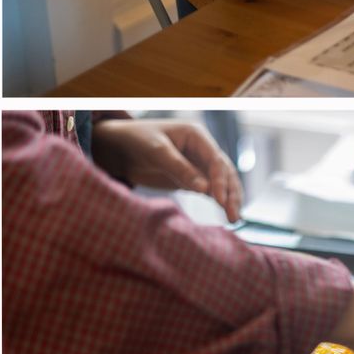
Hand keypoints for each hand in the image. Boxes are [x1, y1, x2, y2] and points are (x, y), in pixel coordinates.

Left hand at [91, 118, 242, 222]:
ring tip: (234, 219)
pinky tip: (226, 215)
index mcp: (196, 135)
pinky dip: (218, 201)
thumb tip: (205, 189)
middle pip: (223, 171)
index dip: (220, 180)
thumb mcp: (157, 152)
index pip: (215, 159)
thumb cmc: (137, 140)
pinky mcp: (190, 178)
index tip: (220, 200)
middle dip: (230, 193)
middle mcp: (201, 148)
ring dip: (228, 199)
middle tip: (234, 214)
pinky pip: (209, 190)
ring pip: (220, 182)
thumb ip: (180, 169)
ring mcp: (197, 164)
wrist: (118, 148)